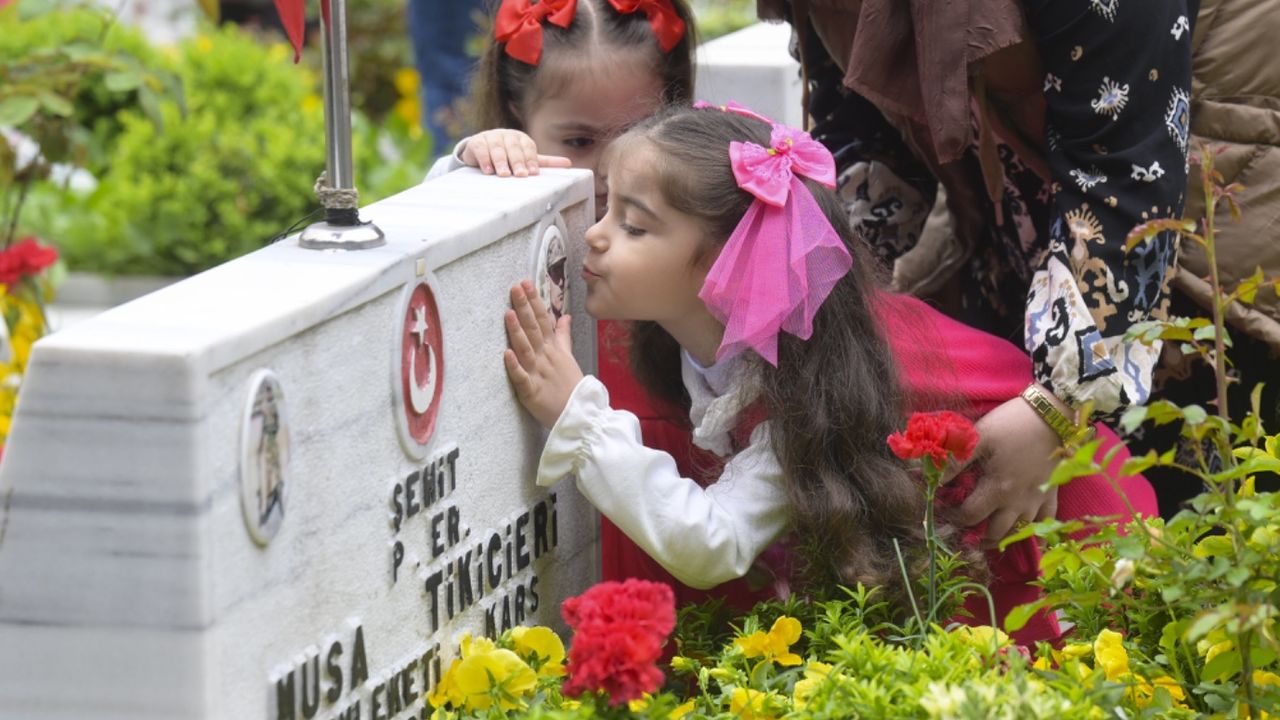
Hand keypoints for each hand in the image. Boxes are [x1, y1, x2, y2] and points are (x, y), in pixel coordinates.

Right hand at [459, 130, 571, 176]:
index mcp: (521, 138)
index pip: (528, 147)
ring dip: (501, 162)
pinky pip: (481, 149)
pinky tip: (488, 171)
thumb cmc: (508, 156)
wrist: (480, 150)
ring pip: (497, 148)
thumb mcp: (526, 158)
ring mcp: (491, 136)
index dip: (531, 159)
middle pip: (513, 148)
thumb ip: (544, 162)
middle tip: (521, 175)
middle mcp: (507, 135)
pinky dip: (484, 159)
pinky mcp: (476, 141)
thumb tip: (569, 163)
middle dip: (517, 162)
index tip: (533, 173)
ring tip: (503, 175)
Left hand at [503, 280, 582, 427]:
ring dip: (517, 332)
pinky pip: (522, 378)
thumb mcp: (569, 357)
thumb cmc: (572, 387)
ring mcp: (539, 374)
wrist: (579, 415)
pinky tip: (506, 354)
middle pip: (534, 329)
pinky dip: (514, 366)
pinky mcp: (531, 392)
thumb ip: (563, 336)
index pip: (543, 320)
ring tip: (508, 313)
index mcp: (554, 349)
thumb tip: (564, 316)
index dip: (534, 302)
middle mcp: (546, 358)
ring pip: (526, 349)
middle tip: (515, 288)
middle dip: (524, 308)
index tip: (526, 283)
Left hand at [947, 394, 1062, 546]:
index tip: (944, 511)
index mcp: (998, 489)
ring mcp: (1037, 500)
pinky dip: (1035, 534)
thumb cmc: (1012, 424)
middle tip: (962, 530)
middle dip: (975, 536)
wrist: (1052, 414)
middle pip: (995, 533)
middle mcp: (1018, 502)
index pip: (971, 516)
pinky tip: (1025, 538)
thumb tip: (933, 479)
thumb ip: (956, 460)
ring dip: (1001, 537)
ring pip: (1019, 532)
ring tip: (985, 536)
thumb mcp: (978, 437)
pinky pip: (1046, 523)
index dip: (954, 518)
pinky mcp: (1052, 493)